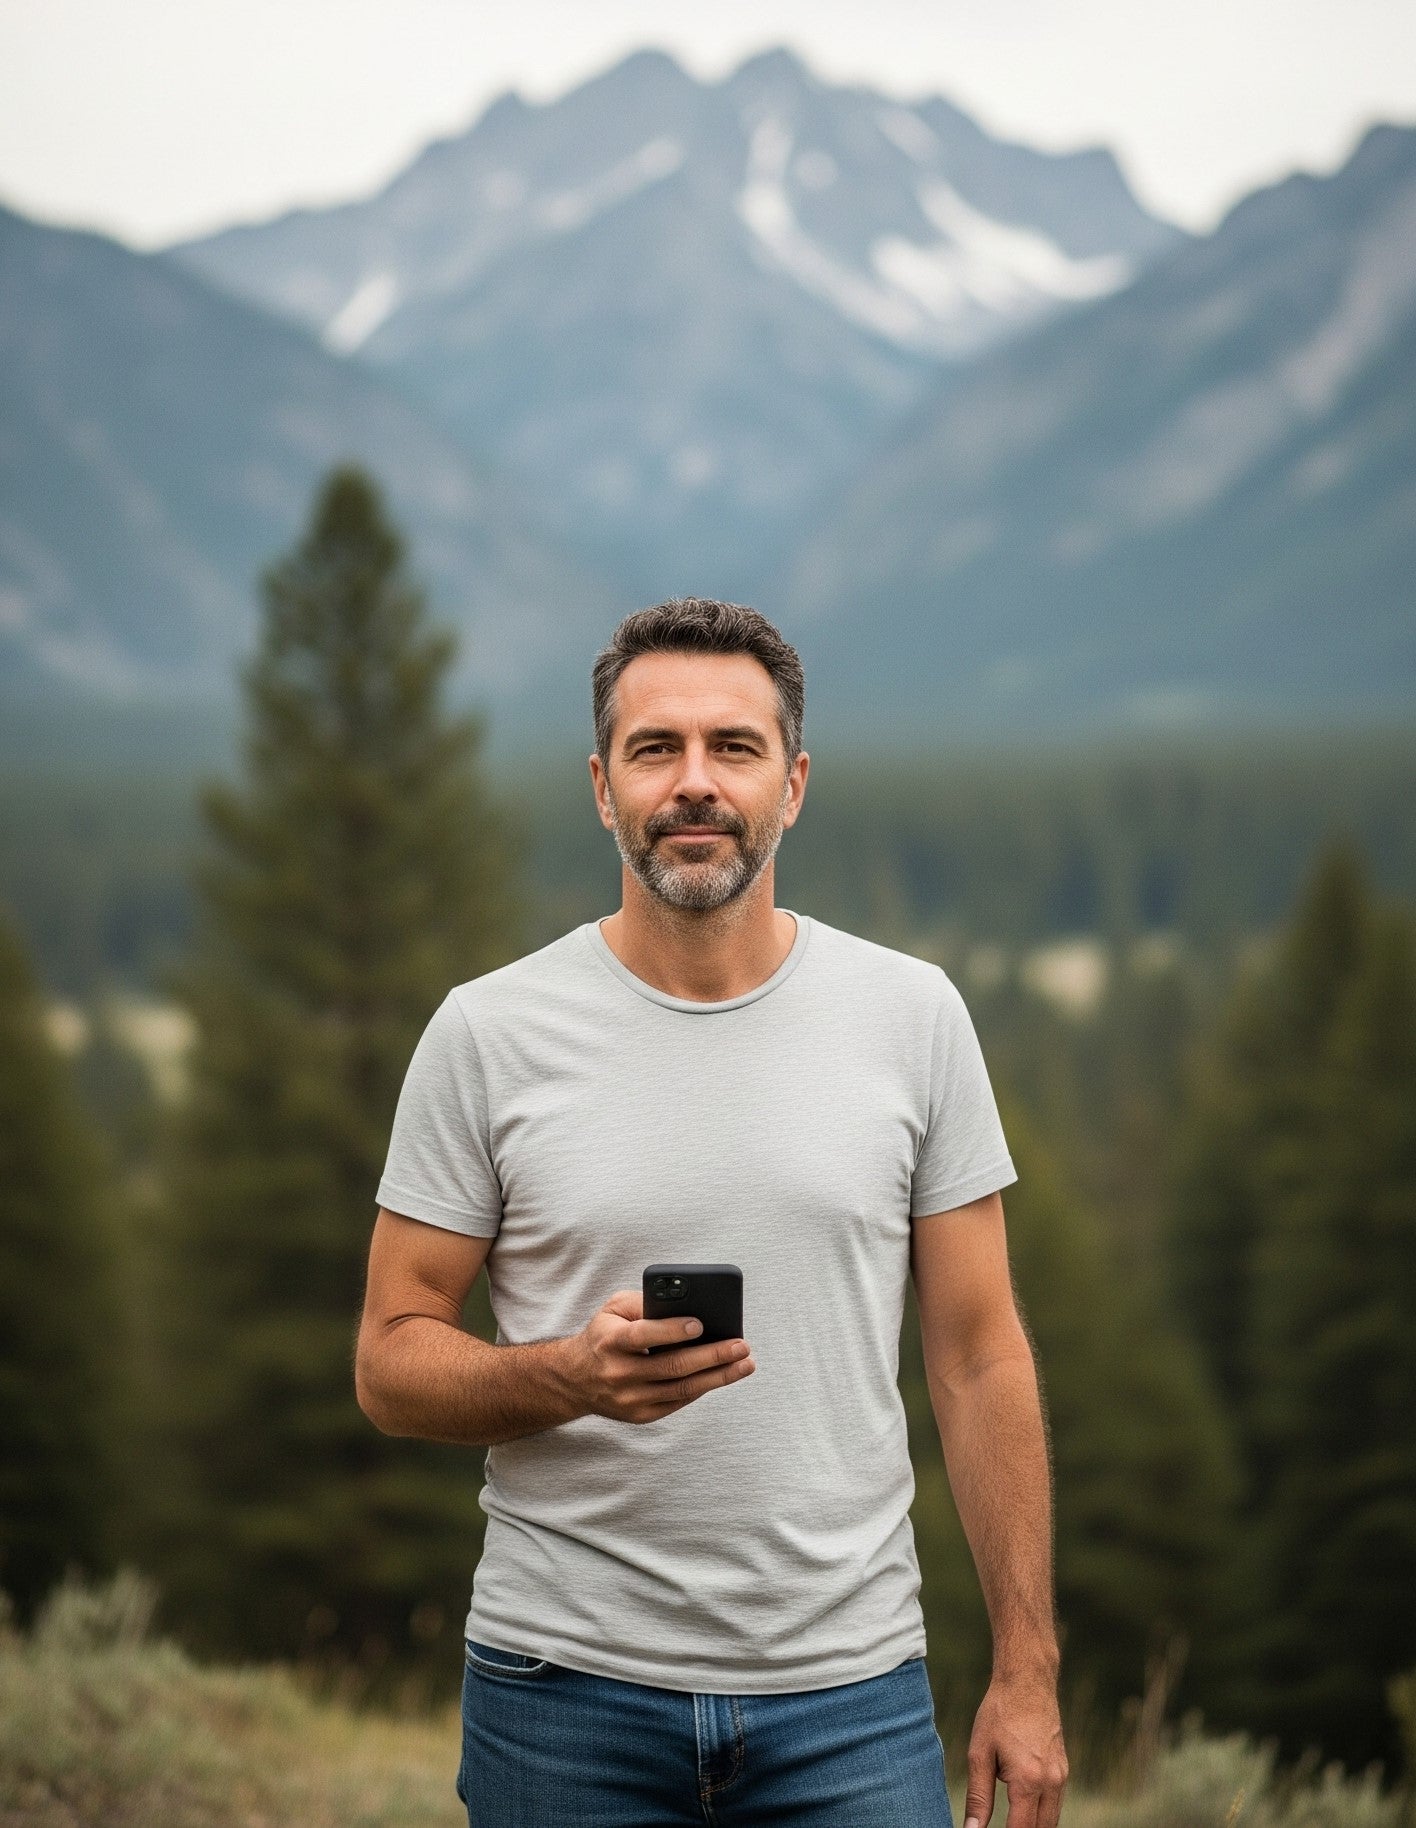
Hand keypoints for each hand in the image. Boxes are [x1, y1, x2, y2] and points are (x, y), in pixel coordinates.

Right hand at [562, 1289, 755, 1424]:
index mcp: (610, 1341)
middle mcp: (619, 1373)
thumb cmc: (604, 1335)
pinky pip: (679, 1402)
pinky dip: (703, 1388)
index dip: (671, 1330)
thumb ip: (644, 1302)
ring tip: (745, 1364)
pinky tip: (723, 1375)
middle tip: (742, 1345)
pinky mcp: (640, 1416)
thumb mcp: (613, 1310)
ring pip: (682, 1389)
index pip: (643, 1335)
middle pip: (672, 1366)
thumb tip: (685, 1304)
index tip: (700, 1324)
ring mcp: (630, 1399)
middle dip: (712, 1355)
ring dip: (718, 1376)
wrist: (576, 1379)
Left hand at [963, 1673, 1067, 1827]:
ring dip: (1033, 1825)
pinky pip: (1055, 1804)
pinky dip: (1041, 1813)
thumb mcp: (980, 1754)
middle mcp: (1051, 1782)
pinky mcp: (1064, 1770)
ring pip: (1051, 1820)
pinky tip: (1023, 1808)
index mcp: (1028, 1780)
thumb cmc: (999, 1713)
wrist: (1027, 1681)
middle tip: (1003, 1826)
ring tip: (1011, 1819)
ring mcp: (1061, 1776)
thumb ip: (978, 1797)